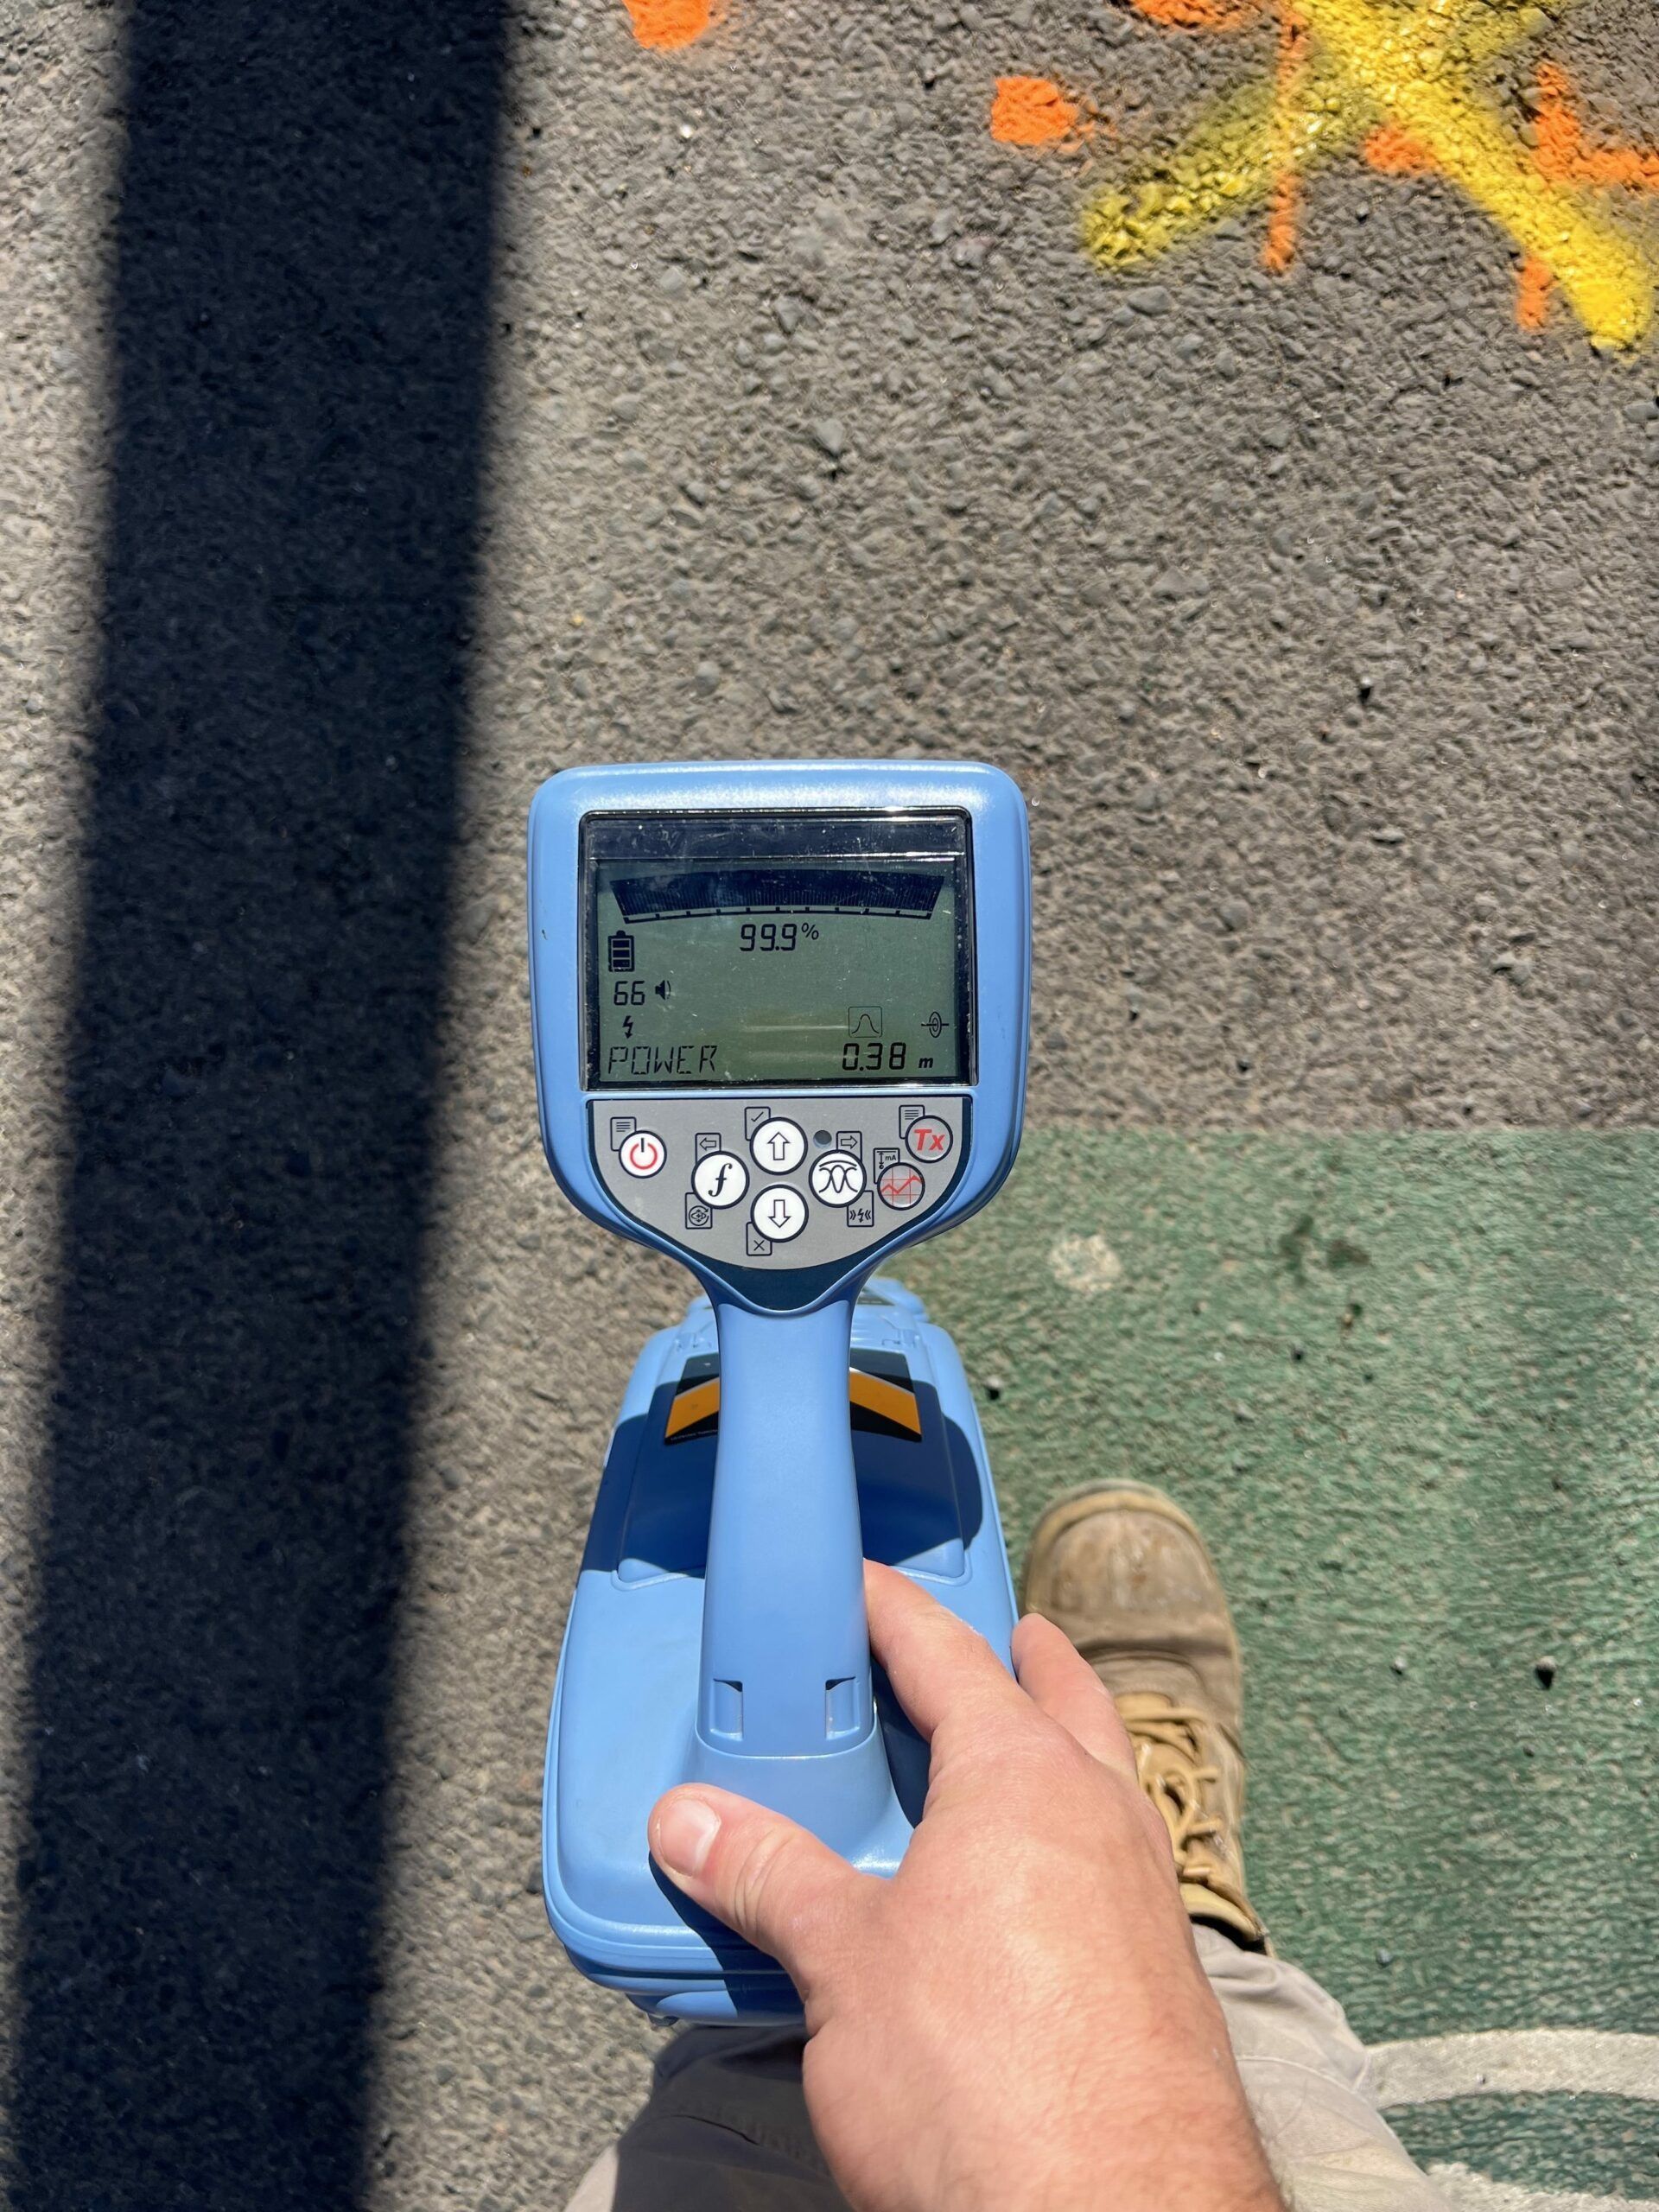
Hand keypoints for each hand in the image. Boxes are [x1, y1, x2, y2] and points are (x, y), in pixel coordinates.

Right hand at [649, 1562, 1283, 2211]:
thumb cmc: (989, 2084)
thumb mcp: (843, 1967)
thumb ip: (768, 1878)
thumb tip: (689, 1820)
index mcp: (1021, 1775)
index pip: (947, 1652)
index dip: (895, 1609)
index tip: (865, 1583)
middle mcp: (1100, 1811)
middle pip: (1060, 1695)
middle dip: (1020, 1658)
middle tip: (986, 1637)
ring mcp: (1145, 1891)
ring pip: (1100, 1776)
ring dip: (1055, 1747)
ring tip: (998, 1760)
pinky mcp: (1161, 1971)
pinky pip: (1110, 1860)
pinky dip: (1068, 1838)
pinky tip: (1025, 1891)